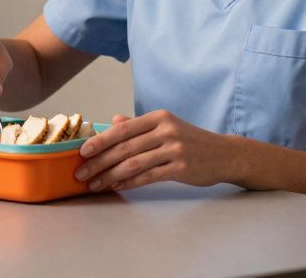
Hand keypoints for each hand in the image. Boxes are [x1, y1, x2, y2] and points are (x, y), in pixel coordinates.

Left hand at [75, 110, 233, 191]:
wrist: (225, 154)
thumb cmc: (191, 140)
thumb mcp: (167, 127)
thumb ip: (139, 125)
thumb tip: (114, 121)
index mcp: (158, 117)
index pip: (123, 129)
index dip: (100, 140)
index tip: (82, 151)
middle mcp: (165, 130)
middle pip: (124, 147)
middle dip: (99, 161)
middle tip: (81, 172)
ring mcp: (174, 149)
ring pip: (133, 163)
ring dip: (110, 176)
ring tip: (94, 184)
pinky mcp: (180, 167)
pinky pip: (148, 176)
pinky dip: (129, 183)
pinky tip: (116, 187)